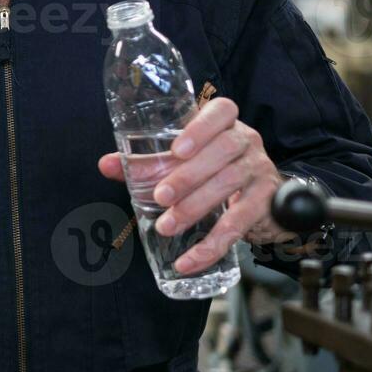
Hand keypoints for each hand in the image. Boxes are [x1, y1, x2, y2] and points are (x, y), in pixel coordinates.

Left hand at [97, 97, 296, 274]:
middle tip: (160, 197)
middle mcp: (246, 142)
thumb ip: (146, 163)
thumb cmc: (212, 169)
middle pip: (223, 150)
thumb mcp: (182, 161)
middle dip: (188, 175)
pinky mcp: (266, 203)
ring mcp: (259, 170)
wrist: (261, 200)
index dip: (201, 128)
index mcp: (225, 123)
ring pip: (230, 184)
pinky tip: (189, 260)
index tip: (177, 149)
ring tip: (166, 226)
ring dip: (195, 207)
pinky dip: (211, 245)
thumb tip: (106, 164)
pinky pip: (239, 224)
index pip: (222, 111)